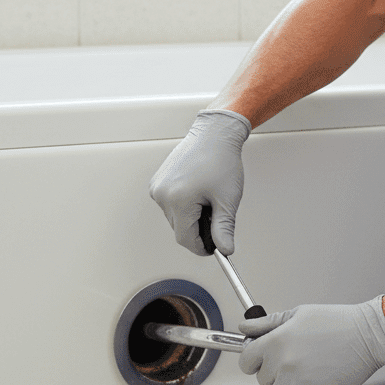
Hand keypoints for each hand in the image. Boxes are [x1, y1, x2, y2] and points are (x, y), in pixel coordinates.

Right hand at [148, 109, 250, 255]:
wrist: (214, 134)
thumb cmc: (222, 161)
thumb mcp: (227, 200)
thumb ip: (224, 228)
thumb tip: (225, 250)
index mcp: (178, 200)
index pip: (186, 239)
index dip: (202, 247)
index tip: (215, 248)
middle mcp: (162, 194)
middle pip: (179, 229)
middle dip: (198, 229)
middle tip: (217, 214)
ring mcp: (157, 187)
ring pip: (175, 218)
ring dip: (191, 217)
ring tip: (208, 198)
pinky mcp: (157, 182)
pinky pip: (170, 204)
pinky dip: (184, 205)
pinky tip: (198, 191)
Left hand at [237, 297, 384, 384]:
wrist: (368, 336)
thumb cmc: (339, 323)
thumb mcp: (299, 314)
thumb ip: (268, 323)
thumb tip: (245, 327)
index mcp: (276, 340)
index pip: (245, 360)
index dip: (254, 362)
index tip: (262, 362)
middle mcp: (281, 361)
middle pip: (262, 380)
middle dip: (275, 374)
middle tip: (296, 364)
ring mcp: (294, 381)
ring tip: (306, 376)